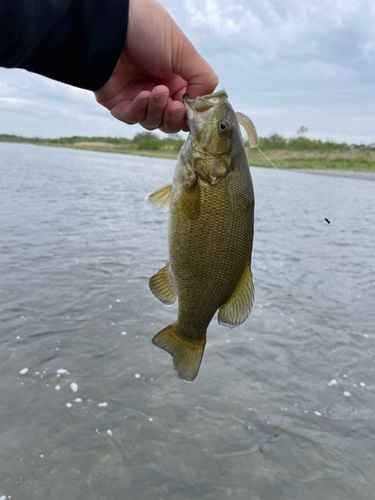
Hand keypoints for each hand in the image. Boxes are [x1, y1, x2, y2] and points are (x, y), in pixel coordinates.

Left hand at [94, 0, 217, 133]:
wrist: (113, 24)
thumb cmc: (149, 30)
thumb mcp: (186, 52)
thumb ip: (203, 79)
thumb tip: (201, 104)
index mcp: (175, 79)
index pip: (187, 110)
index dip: (190, 115)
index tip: (192, 111)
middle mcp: (157, 89)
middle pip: (170, 122)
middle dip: (174, 118)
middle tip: (175, 107)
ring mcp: (136, 97)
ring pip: (152, 122)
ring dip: (157, 110)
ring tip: (158, 91)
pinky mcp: (118, 102)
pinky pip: (132, 118)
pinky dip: (140, 110)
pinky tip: (142, 95)